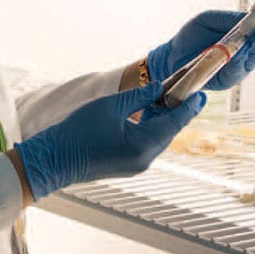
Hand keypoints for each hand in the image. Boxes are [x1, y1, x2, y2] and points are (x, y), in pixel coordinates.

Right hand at [13, 82, 202, 199]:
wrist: (53, 159)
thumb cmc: (77, 132)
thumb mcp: (111, 105)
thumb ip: (139, 95)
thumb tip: (159, 88)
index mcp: (144, 144)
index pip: (176, 121)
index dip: (189, 105)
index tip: (200, 93)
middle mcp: (145, 158)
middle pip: (169, 130)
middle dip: (175, 109)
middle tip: (181, 89)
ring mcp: (136, 165)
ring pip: (158, 137)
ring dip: (161, 118)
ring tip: (163, 97)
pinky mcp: (127, 165)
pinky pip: (146, 144)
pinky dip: (150, 127)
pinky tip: (145, 113)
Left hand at [147, 8, 254, 90]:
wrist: (171, 54)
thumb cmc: (193, 36)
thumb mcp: (212, 20)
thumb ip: (235, 18)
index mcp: (246, 39)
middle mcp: (246, 55)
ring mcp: (238, 69)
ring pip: (252, 58)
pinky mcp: (225, 81)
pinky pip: (235, 71)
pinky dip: (239, 61)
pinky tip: (243, 52)